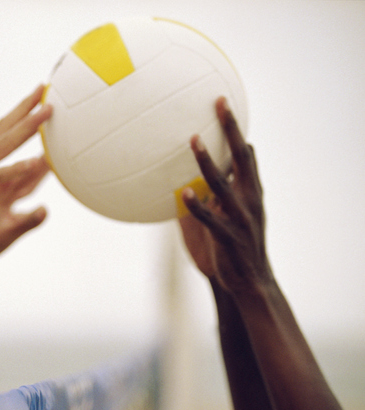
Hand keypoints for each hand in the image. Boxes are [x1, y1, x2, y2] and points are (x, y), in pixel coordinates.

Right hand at [0, 85, 51, 261]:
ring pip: (5, 143)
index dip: (17, 111)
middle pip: (4, 127)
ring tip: (47, 112)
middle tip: (44, 89)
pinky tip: (33, 162)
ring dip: (27, 126)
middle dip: (25, 107)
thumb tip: (6, 175)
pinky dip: (16, 168)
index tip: (35, 96)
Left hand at [179, 97, 272, 293]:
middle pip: (241, 158)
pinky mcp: (228, 238)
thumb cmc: (232, 247)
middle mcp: (249, 200)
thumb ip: (215, 193)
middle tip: (218, 104)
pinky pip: (211, 219)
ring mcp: (239, 218)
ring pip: (223, 185)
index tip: (222, 103)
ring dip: (209, 162)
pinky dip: (197, 206)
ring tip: (194, 140)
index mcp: (249, 192)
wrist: (249, 283)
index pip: (245, 154)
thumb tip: (193, 176)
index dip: (235, 129)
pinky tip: (183, 193)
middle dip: (230, 130)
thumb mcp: (227, 216)